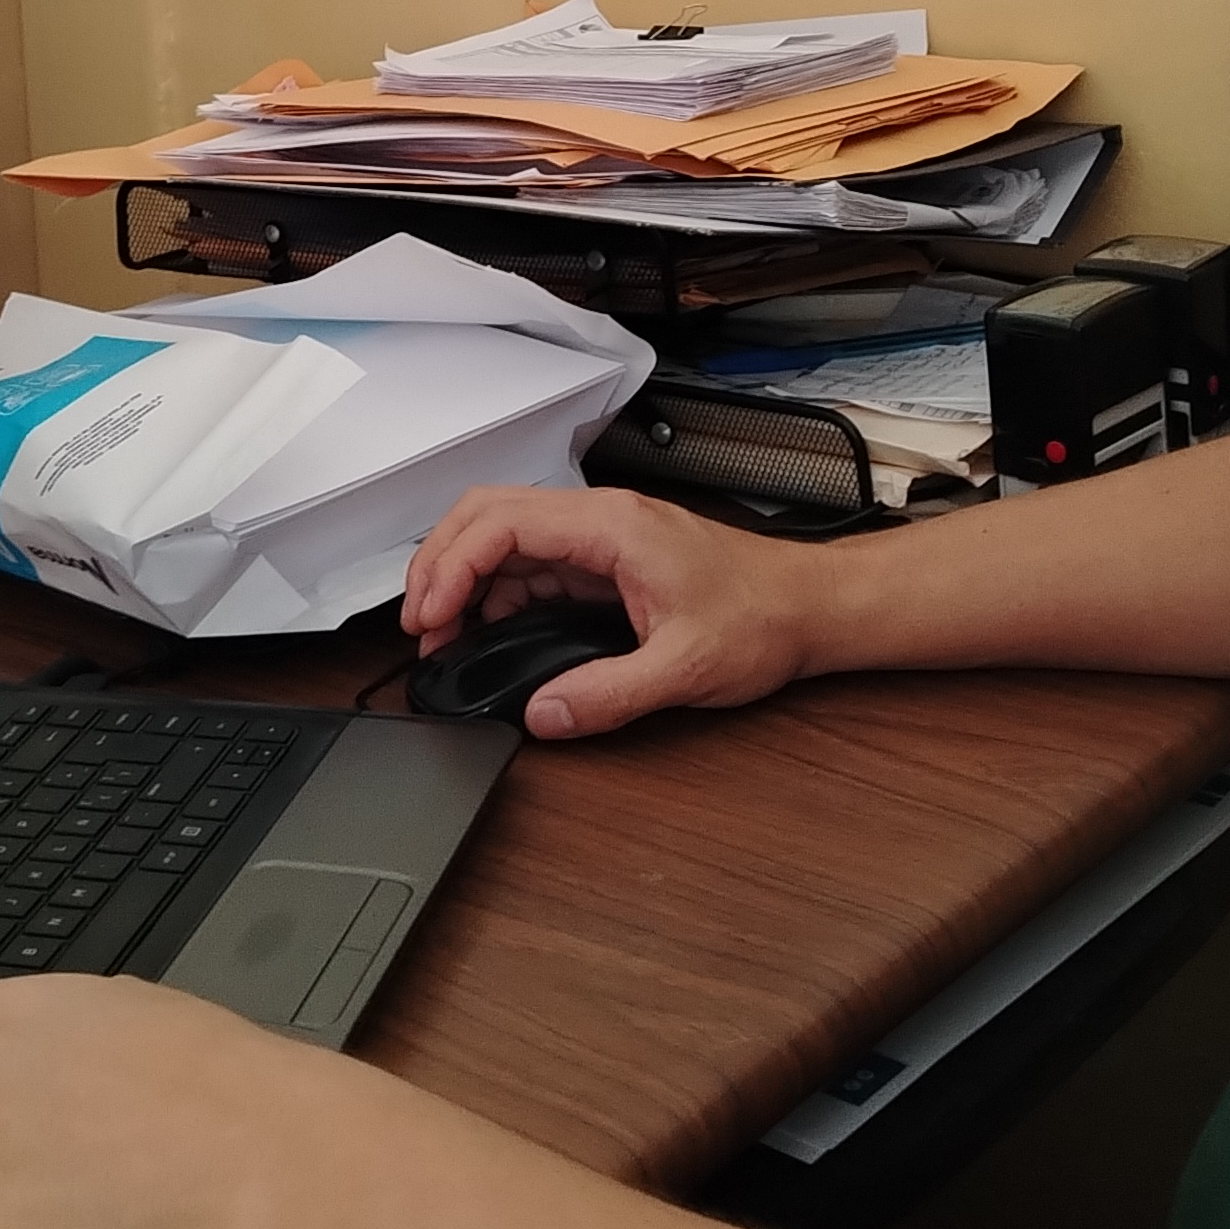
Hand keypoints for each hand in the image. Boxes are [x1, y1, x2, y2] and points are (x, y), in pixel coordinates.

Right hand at [399, 483, 820, 737]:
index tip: (429, 615)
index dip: (452, 565)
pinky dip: (495, 594)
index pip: (503, 522)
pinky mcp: (605, 562)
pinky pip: (532, 565)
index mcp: (613, 526)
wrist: (811, 607)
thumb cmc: (764, 617)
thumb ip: (608, 694)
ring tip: (443, 636)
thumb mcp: (685, 668)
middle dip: (440, 563)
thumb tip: (541, 714)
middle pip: (489, 514)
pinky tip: (486, 632)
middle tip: (419, 625)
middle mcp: (600, 520)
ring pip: (504, 538)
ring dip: (464, 579)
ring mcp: (600, 538)